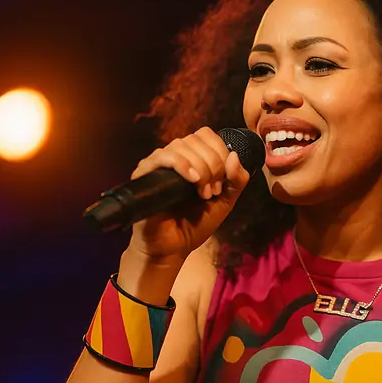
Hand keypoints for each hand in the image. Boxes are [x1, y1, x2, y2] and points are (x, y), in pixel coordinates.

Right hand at [127, 127, 250, 260]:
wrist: (174, 247)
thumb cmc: (196, 224)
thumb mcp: (226, 201)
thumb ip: (237, 180)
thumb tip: (234, 155)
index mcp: (194, 158)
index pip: (207, 135)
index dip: (220, 153)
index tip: (222, 182)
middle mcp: (175, 156)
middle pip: (197, 139)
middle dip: (213, 165)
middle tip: (212, 192)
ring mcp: (159, 163)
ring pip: (182, 145)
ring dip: (200, 168)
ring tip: (202, 193)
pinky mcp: (144, 173)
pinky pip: (162, 156)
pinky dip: (182, 165)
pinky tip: (192, 180)